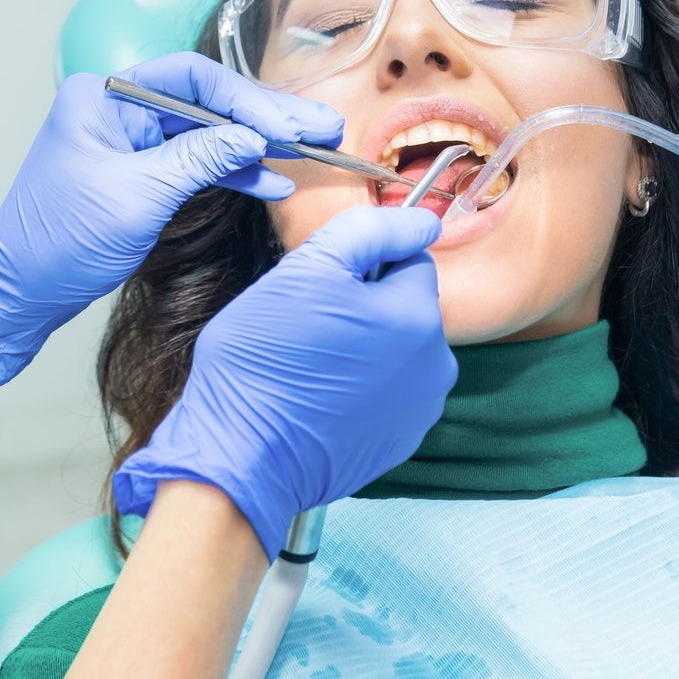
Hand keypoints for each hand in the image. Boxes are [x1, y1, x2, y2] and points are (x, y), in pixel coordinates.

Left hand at [0, 52, 344, 390]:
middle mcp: (118, 109)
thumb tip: (252, 137)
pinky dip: (235, 173)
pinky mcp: (142, 173)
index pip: (190, 79)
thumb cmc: (57, 244)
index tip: (282, 126)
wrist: (17, 295)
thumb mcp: (136, 198)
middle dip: (266, 116)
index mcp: (104, 97)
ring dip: (260, 145)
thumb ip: (198, 161)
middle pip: (207, 102)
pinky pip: (198, 163)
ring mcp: (132, 141)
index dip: (244, 101)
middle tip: (322, 124)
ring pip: (210, 133)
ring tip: (316, 148)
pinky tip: (274, 182)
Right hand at [112, 206, 455, 555]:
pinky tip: (321, 397)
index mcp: (418, 317)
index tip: (322, 285)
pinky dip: (362, 388)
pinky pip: (388, 393)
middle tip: (310, 323)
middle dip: (366, 305)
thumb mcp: (306, 269)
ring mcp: (420, 410)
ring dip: (366, 347)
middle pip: (406, 306)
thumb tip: (423, 221)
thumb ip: (371, 232)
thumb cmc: (265, 360)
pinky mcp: (399, 442)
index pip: (410, 258)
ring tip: (313, 363)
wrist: (241, 457)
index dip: (363, 262)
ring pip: (398, 350)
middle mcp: (436, 366)